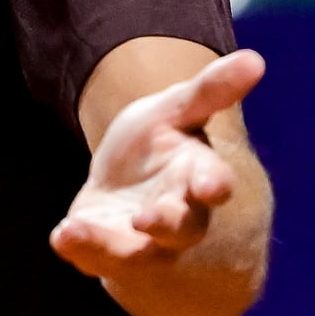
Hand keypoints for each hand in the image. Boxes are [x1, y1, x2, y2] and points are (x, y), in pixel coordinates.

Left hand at [51, 47, 263, 278]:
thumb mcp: (176, 109)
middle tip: (145, 219)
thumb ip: (209, 90)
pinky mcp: (106, 251)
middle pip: (181, 228)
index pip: (214, 183)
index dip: (214, 185)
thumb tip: (254, 59)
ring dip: (106, 245)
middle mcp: (179, 217)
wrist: (124, 181)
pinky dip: (77, 247)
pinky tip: (60, 236)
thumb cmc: (158, 143)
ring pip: (134, 253)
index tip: (210, 187)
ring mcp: (143, 241)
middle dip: (166, 224)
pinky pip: (94, 257)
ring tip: (75, 230)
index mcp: (199, 177)